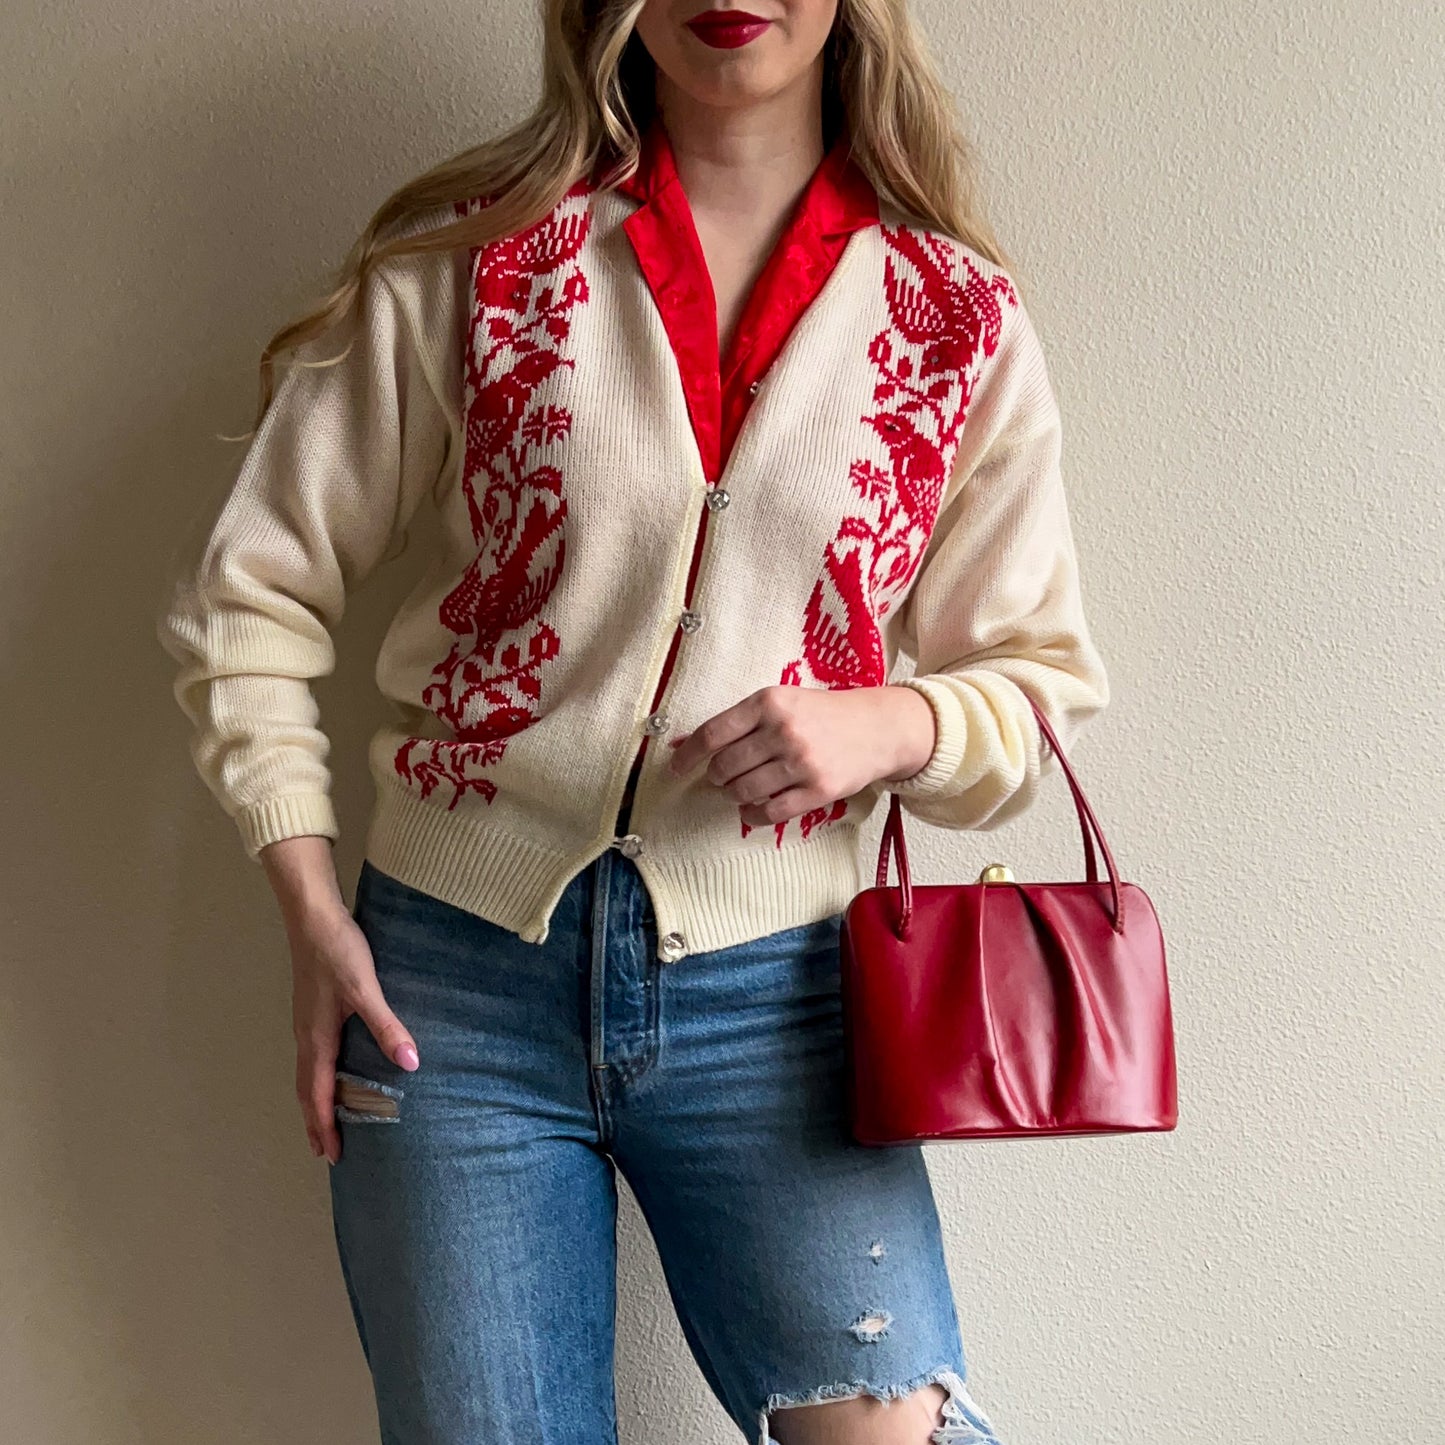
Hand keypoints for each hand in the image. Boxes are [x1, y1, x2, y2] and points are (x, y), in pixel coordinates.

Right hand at [261, 836, 419, 1165]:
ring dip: (316, 1101)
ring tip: (327, 1120)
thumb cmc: (337, 951)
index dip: (325, 1126)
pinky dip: (319, 1077)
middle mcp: (306, 1036)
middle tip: (326, 1151)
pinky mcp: (312, 1008)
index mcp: (317, 1039)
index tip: (332, 1156)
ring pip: (308, 1073)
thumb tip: (411, 1064)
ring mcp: (306, 1022)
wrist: (313, 917)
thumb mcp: (365, 989)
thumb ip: (387, 1026)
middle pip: (307, 1090)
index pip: (319, 1095)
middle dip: (316, 1122)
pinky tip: (333, 1071)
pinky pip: (312, 1056)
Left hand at [666, 683, 937, 827]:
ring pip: (743, 791)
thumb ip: (738, 721)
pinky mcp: (818, 790)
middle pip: (724, 766)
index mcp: (769, 702)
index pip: (712, 734)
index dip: (688, 755)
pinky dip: (752, 814)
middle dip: (717, 776)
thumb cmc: (821, 714)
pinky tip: (752, 808)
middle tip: (723, 776)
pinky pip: (769, 812)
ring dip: (734, 795)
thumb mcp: (781, 702)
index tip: (676, 768)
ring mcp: (802, 762)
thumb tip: (682, 745)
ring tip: (741, 788)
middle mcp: (784, 730)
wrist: (877, 728)